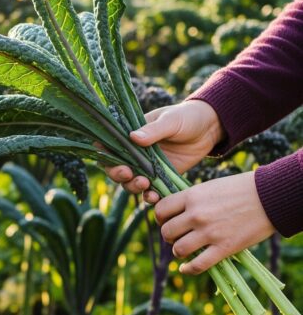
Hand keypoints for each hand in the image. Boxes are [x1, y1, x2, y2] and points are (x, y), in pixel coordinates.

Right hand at [105, 100, 224, 202]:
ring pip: (130, 182)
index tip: (109, 160)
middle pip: (115, 168)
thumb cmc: (187, 117)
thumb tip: (133, 137)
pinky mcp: (160, 178)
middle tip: (128, 174)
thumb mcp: (171, 120)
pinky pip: (150, 191)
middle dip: (118, 174)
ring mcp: (147, 166)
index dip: (104, 155)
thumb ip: (153, 130)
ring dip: (133, 186)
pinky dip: (149, 196)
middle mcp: (135, 152)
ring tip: (144, 185)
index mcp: (131, 134)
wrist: (210, 129)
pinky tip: (154, 197)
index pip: (109, 146)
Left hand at [155, 171, 274, 274]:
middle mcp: (197, 215)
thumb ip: (191, 200)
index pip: (160, 211)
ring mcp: (209, 232)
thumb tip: (175, 212)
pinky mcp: (224, 248)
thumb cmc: (240, 189)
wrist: (270, 196)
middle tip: (177, 236)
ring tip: (185, 249)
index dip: (161, 218)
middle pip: (166, 232)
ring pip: (178, 249)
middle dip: (169, 236)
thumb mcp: (209, 187)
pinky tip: (186, 268)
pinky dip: (188, 269)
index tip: (167, 221)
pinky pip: (198, 265)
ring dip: (178, 251)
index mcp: (192, 196)